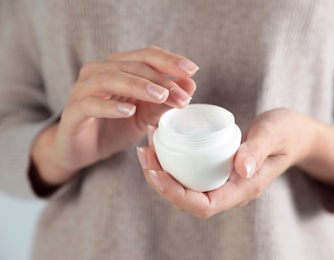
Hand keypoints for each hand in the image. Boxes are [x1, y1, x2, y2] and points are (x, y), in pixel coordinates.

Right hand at [31, 46, 197, 185]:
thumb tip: (191, 86)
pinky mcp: (72, 111)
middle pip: (132, 64)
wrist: (82, 150)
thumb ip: (164, 102)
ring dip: (138, 85)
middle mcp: (99, 72)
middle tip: (181, 95)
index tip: (192, 70)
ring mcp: (83, 89)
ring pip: (110, 77)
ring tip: (160, 96)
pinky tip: (128, 111)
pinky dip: (110, 106)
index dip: (169, 60)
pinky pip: (90, 103)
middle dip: (160, 78)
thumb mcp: (145, 117)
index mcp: (119, 68)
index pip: (146, 56)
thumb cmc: (114, 128)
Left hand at [137, 108, 333, 217]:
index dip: (175, 194)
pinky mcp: (219, 171)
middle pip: (187, 200)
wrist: (295, 134)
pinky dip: (173, 163)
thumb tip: (241, 167)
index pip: (203, 205)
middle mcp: (230, 191)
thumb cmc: (288, 132)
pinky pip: (190, 175)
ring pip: (185, 189)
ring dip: (162, 172)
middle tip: (144, 153)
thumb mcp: (275, 134)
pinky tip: (163, 145)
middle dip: (160, 182)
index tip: (156, 170)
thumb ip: (259, 149)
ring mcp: (224, 182)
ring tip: (147, 147)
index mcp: (243, 189)